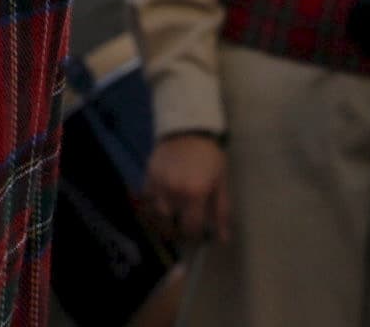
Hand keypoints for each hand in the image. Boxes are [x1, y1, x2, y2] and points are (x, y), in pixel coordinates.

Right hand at [143, 130, 228, 244]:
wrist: (189, 129)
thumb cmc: (209, 157)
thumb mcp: (221, 183)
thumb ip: (221, 212)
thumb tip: (223, 240)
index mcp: (195, 194)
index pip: (191, 229)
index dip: (194, 237)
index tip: (198, 236)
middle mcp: (174, 192)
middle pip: (170, 226)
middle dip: (178, 232)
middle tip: (184, 230)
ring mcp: (159, 184)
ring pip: (156, 216)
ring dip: (164, 222)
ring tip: (172, 221)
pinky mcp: (148, 176)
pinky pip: (146, 200)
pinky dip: (152, 206)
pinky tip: (162, 205)